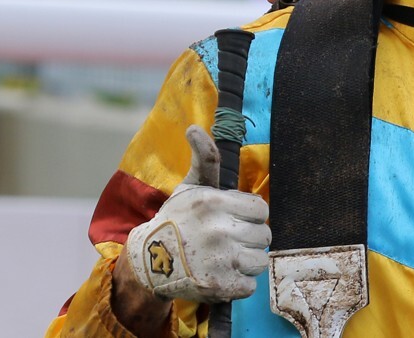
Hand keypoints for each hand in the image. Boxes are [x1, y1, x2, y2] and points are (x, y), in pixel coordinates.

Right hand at [122, 125, 270, 302]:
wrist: (148, 262)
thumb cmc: (176, 220)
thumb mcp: (190, 186)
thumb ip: (204, 158)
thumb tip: (193, 128)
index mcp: (214, 203)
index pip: (261, 210)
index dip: (250, 216)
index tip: (234, 220)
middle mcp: (218, 230)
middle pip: (264, 236)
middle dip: (249, 239)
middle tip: (227, 241)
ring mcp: (219, 260)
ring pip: (259, 261)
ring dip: (245, 262)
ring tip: (224, 258)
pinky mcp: (218, 285)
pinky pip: (250, 285)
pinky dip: (238, 283)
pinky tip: (220, 274)